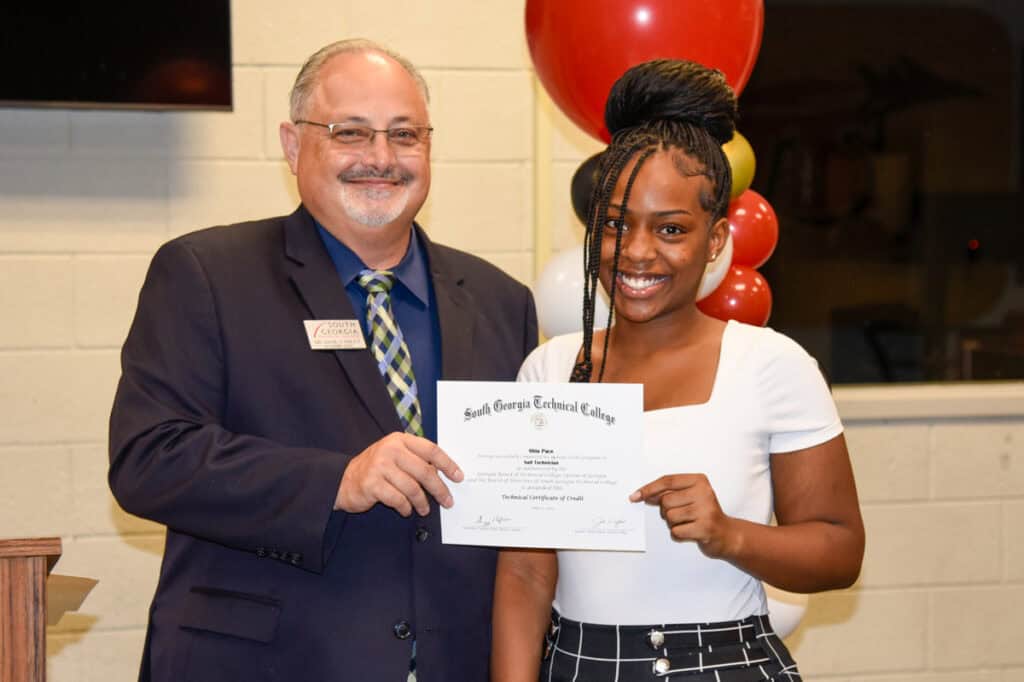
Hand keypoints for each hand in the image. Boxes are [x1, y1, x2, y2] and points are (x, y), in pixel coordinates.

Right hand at [336, 432, 462, 516]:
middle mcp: (390, 450)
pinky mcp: (372, 484)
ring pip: (412, 488)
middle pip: (424, 471)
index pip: (430, 449)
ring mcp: (380, 466)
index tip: (459, 477)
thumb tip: (444, 475)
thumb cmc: (376, 469)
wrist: (343, 480)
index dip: (447, 464)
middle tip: (447, 501)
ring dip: (422, 502)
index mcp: (400, 440)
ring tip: (424, 509)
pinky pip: (398, 499)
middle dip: (439, 489)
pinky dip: (406, 508)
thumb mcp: (395, 456)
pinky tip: (406, 510)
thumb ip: (416, 460)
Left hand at [630, 474, 736, 558]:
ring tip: (688, 523)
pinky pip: (676, 532)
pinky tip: (690, 533)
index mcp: (699, 480)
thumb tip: (643, 495)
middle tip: (682, 515)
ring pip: (669, 517)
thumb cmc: (703, 514)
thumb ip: (668, 494)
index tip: (635, 496)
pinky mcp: (705, 528)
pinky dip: (678, 535)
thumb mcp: (689, 497)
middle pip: (665, 501)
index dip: (648, 489)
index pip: (667, 481)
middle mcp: (704, 492)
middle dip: (666, 512)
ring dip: (673, 524)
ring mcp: (706, 510)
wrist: (727, 534)